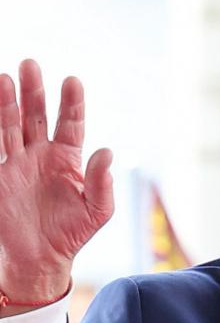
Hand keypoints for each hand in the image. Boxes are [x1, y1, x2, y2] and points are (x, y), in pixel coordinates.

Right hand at [0, 59, 113, 306]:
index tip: (72, 81)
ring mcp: (19, 162)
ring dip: (9, 101)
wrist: (40, 257)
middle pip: (37, 116)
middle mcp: (42, 155)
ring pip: (11, 124)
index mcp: (68, 161)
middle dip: (35, 91)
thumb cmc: (72, 234)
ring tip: (6, 77)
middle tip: (31, 64)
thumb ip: (103, 184)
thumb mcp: (96, 212)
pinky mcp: (0, 172)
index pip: (71, 125)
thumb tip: (107, 152)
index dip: (72, 104)